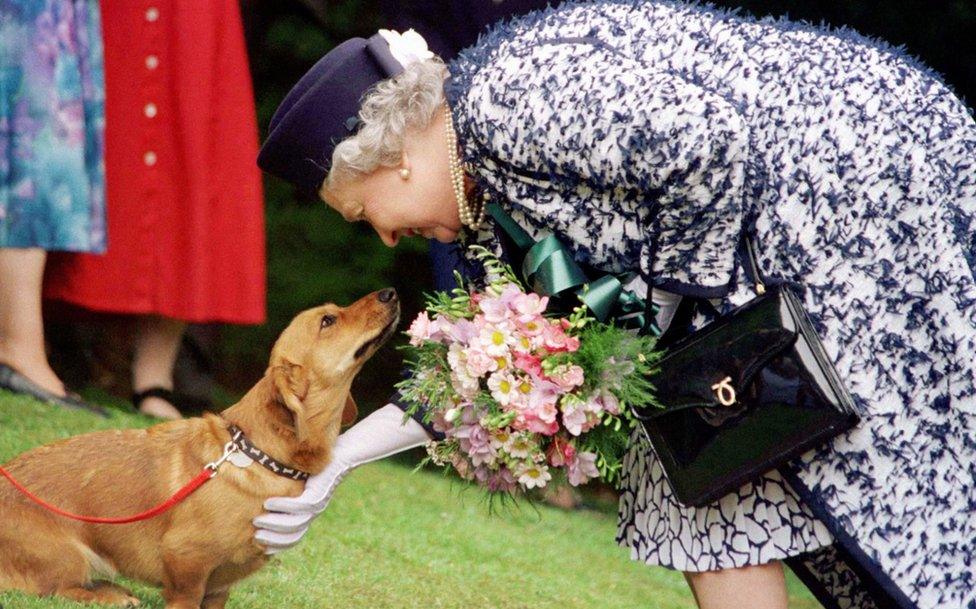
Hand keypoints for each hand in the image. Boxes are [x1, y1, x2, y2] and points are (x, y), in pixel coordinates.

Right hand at [252, 404, 430, 553]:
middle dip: (273, 539)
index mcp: (311, 510)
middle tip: (255, 535)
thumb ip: (288, 484)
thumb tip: (264, 488)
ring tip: (258, 520)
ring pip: (295, 523)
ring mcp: (319, 503)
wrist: (348, 451)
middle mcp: (316, 510)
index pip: (294, 537)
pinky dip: (283, 507)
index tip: (261, 546)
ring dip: (275, 524)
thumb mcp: (302, 476)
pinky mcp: (320, 492)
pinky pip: (300, 506)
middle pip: (293, 535)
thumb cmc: (323, 460)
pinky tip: (269, 503)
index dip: (279, 544)